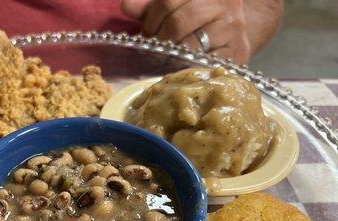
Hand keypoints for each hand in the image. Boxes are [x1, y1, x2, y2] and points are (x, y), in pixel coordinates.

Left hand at [121, 0, 250, 63]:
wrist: (232, 37)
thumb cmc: (196, 22)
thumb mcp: (172, 7)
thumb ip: (149, 6)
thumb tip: (126, 6)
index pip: (166, 2)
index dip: (151, 20)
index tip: (148, 32)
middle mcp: (224, 4)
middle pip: (177, 23)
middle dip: (159, 40)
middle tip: (155, 49)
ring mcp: (233, 28)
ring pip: (188, 46)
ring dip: (170, 56)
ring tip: (166, 58)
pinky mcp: (238, 53)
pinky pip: (203, 64)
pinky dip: (187, 69)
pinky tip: (181, 67)